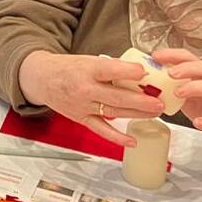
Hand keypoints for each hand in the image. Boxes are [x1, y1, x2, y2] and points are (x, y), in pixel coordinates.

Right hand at [17, 51, 164, 146]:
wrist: (41, 78)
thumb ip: (112, 67)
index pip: (109, 69)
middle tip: (159, 102)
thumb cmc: (68, 67)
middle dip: (140, 100)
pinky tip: (133, 141)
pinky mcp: (82, 118)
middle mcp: (84, 88)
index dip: (127, 72)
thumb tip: (140, 73)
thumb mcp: (87, 60)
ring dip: (136, 114)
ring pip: (114, 112)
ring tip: (155, 113)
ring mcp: (83, 105)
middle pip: (116, 96)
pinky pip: (101, 130)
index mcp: (86, 69)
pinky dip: (117, 137)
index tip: (145, 72)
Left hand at [153, 47, 201, 145]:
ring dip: (195, 88)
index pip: (190, 58)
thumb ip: (169, 83)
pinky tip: (197, 122)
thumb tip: (142, 78)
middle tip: (170, 73)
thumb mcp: (185, 89)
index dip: (173, 55)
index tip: (156, 56)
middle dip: (187, 68)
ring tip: (178, 93)